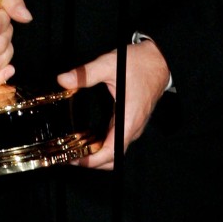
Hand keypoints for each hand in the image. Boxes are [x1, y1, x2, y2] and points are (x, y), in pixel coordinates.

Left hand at [57, 39, 169, 169]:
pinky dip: (103, 145)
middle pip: (112, 158)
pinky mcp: (132, 121)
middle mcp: (133, 127)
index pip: (111, 153)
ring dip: (97, 154)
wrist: (159, 59)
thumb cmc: (139, 63)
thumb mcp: (109, 64)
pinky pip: (117, 140)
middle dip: (91, 162)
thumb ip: (86, 74)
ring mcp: (134, 126)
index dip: (91, 161)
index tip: (73, 160)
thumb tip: (63, 80)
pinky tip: (88, 137)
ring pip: (115, 150)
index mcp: (128, 119)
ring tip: (75, 148)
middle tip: (69, 156)